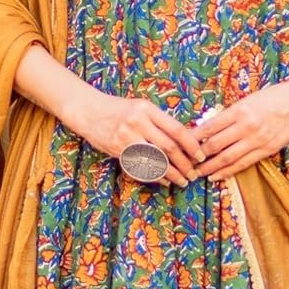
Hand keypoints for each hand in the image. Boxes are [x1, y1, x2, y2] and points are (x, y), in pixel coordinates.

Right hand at [73, 90, 204, 186]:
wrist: (88, 110)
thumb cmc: (119, 109)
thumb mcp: (141, 108)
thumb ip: (160, 122)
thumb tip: (186, 141)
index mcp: (147, 109)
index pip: (176, 129)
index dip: (191, 145)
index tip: (201, 156)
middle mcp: (137, 122)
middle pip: (169, 148)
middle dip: (185, 164)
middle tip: (193, 174)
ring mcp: (126, 137)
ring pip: (155, 161)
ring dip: (172, 174)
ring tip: (182, 181)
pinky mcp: (117, 150)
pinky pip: (140, 168)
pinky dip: (154, 176)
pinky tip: (164, 181)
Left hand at [192, 75, 288, 180]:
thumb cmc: (274, 96)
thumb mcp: (248, 99)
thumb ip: (229, 114)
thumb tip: (208, 127)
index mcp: (240, 110)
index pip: (210, 127)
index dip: (194, 138)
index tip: (182, 145)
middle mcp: (247, 126)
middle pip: (215, 145)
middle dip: (198, 156)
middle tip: (185, 163)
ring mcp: (257, 140)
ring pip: (227, 158)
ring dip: (210, 167)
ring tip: (197, 174)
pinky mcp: (266, 150)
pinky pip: (243, 164)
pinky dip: (228, 171)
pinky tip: (217, 175)